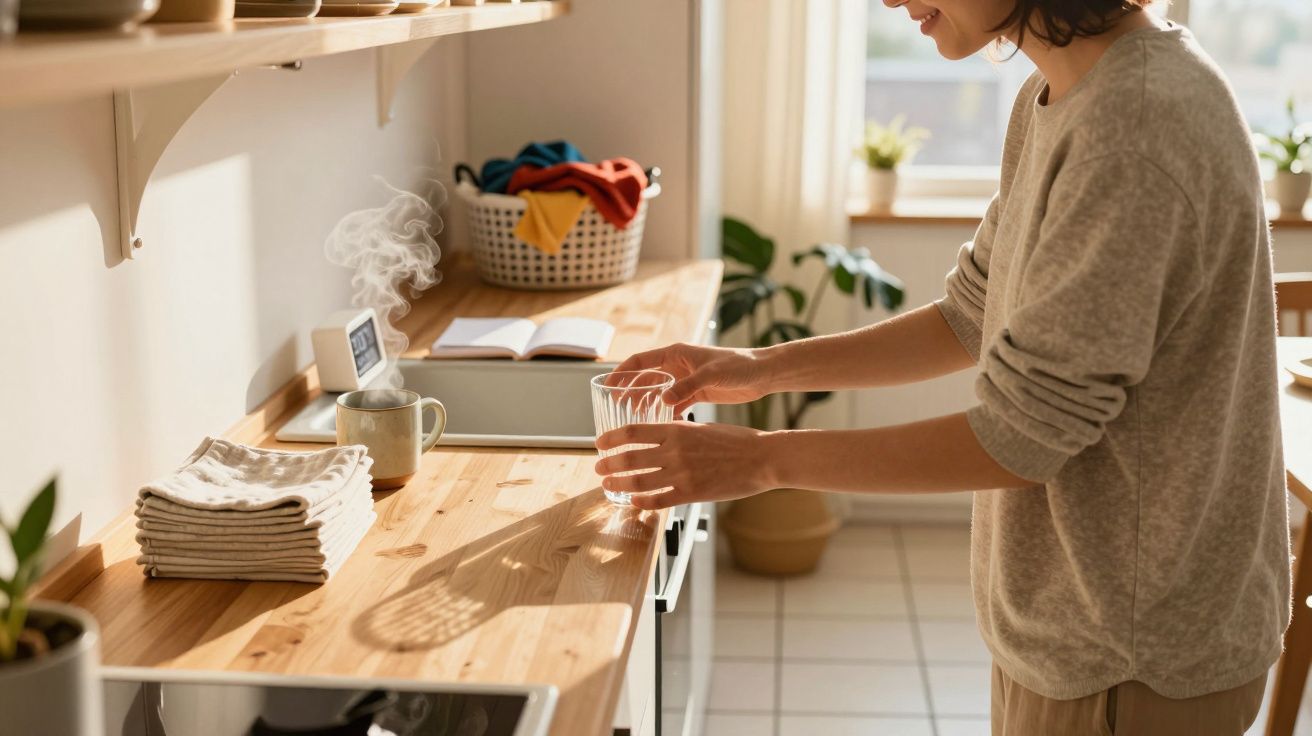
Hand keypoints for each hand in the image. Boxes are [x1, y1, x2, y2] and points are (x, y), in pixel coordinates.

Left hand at [594, 421, 774, 509]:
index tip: (600, 443)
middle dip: (609, 464)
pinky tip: (634, 502)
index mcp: (677, 430)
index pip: (633, 432)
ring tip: (608, 485)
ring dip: (619, 483)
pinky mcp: (692, 493)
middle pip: (629, 457)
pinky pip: (659, 500)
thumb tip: (658, 437)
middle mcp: (674, 451)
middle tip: (599, 468)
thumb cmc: (736, 440)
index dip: (612, 438)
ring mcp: (682, 473)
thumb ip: (678, 433)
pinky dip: (642, 502)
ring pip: (639, 481)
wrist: (762, 457)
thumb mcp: (701, 427)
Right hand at [615, 343, 771, 415]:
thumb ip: (687, 387)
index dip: (622, 371)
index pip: (641, 360)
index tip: (607, 384)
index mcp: (677, 353)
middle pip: (646, 377)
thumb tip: (662, 400)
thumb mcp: (711, 375)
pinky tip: (658, 426)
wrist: (763, 374)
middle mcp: (678, 365)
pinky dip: (665, 413)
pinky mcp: (697, 393)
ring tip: (633, 419)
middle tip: (616, 407)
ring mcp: (687, 379)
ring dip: (645, 403)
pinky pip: (674, 403)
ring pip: (658, 392)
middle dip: (630, 390)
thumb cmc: (739, 366)